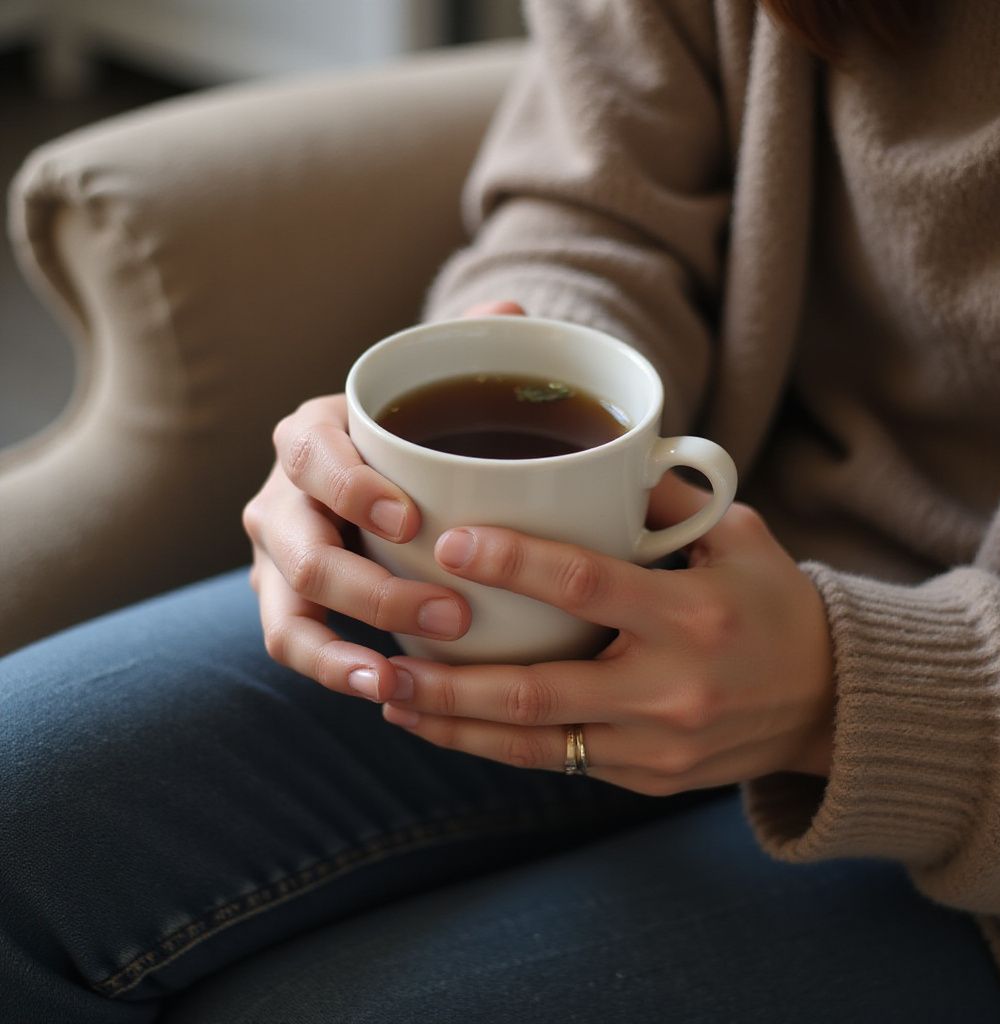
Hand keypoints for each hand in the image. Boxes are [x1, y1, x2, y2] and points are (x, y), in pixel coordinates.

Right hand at [242, 301, 524, 698]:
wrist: (374, 479)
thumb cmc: (412, 438)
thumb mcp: (436, 394)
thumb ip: (469, 354)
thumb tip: (514, 312)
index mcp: (314, 435)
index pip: (313, 454)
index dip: (352, 487)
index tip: (413, 519)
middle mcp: (281, 496)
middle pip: (301, 548)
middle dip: (372, 588)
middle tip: (453, 612)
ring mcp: (277, 558)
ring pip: (287, 613)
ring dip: (339, 651)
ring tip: (398, 678)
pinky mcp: (286, 605)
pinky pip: (296, 645)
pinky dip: (333, 672)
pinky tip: (387, 690)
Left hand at [377, 475, 836, 792]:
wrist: (831, 704)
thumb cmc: (777, 606)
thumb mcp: (739, 538)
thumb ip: (666, 501)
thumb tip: (597, 457)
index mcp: (691, 616)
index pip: (585, 585)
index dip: (512, 563)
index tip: (448, 543)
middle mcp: (669, 690)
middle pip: (537, 690)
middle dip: (449, 678)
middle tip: (384, 652)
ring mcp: (655, 746)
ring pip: (533, 742)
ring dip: (453, 723)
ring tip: (390, 696)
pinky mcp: (646, 778)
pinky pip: (557, 762)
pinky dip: (494, 746)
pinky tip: (446, 725)